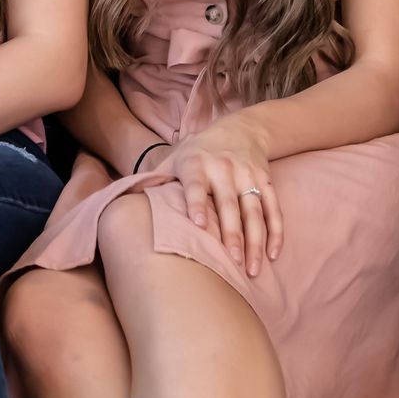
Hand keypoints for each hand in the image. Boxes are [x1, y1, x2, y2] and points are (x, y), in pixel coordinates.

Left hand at [164, 116, 281, 277]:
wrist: (241, 128)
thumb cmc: (197, 151)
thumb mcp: (174, 158)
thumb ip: (154, 179)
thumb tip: (122, 199)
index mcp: (196, 164)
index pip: (195, 185)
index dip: (197, 203)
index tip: (199, 224)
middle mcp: (223, 169)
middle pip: (229, 205)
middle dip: (232, 234)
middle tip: (232, 262)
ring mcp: (247, 176)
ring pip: (254, 211)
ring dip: (255, 241)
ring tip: (252, 270)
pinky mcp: (266, 181)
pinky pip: (273, 208)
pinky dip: (276, 232)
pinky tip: (273, 254)